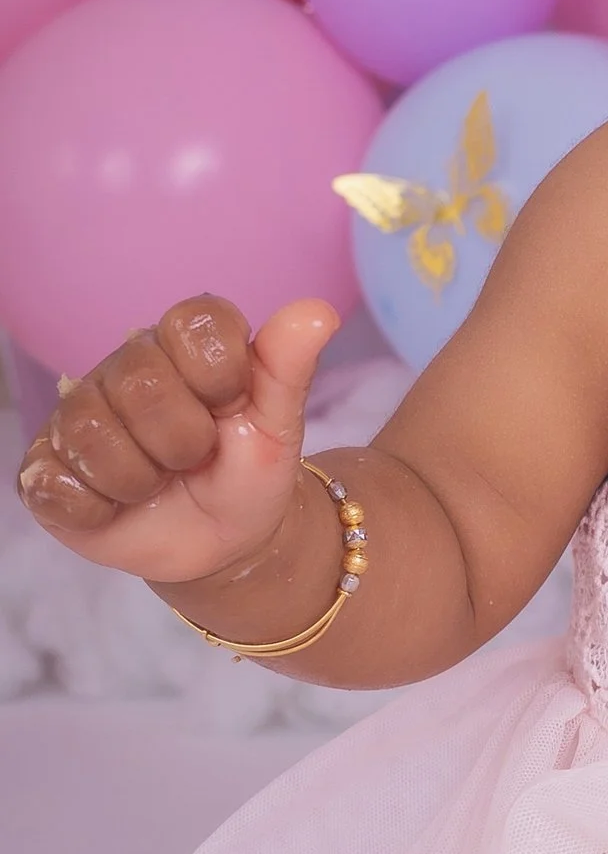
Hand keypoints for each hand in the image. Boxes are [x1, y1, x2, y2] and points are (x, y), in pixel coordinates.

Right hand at [15, 295, 337, 588]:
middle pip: (140, 384)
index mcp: (181, 343)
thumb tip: (316, 313)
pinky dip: (98, 508)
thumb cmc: (248, 471)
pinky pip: (57, 484)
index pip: (192, 324)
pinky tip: (117, 506)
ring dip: (142, 479)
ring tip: (159, 483)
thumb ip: (290, 367)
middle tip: (195, 459)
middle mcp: (122, 367)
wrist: (224, 540)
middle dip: (184, 439)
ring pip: (93, 436)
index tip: (232, 408)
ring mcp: (77, 416)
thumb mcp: (278, 426)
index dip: (219, 375)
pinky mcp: (45, 468)